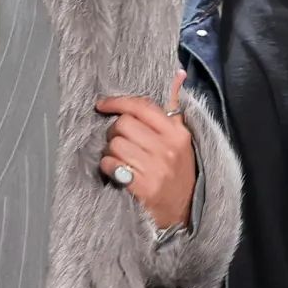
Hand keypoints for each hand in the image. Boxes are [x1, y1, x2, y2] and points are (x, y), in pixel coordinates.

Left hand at [96, 71, 196, 230]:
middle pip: (122, 125)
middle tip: (121, 143)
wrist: (184, 212)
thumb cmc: (178, 171)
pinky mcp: (143, 187)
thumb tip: (177, 74)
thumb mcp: (182, 139)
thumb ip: (174, 108)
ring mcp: (155, 168)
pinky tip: (119, 173)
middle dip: (115, 133)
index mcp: (177, 133)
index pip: (141, 106)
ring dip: (111, 152)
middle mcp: (167, 148)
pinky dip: (109, 168)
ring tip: (122, 160)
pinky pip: (111, 165)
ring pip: (114, 145)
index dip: (117, 102)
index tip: (103, 105)